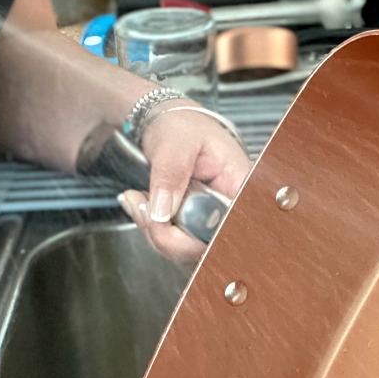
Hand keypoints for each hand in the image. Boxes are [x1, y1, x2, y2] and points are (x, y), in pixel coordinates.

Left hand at [117, 104, 251, 266]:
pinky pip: (175, 245)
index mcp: (240, 185)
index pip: (232, 227)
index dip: (200, 237)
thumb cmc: (182, 126)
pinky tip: (142, 207)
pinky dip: (153, 230)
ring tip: (138, 199)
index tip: (167, 221)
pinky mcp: (196, 228)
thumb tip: (163, 212)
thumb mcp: (175, 140)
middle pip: (208, 248)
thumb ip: (170, 173)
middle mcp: (231, 209)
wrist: (170, 125)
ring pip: (188, 252)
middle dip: (166, 236)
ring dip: (154, 232)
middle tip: (141, 205)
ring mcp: (214, 222)